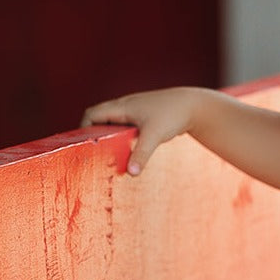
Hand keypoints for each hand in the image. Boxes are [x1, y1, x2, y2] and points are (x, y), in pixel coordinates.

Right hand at [81, 87, 203, 174]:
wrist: (195, 106)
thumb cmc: (173, 116)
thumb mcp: (154, 136)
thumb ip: (141, 155)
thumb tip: (130, 173)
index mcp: (122, 107)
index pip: (92, 114)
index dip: (84, 128)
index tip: (84, 145)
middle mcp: (126, 106)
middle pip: (100, 118)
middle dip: (94, 134)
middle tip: (93, 153)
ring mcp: (135, 111)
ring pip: (113, 123)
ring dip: (109, 136)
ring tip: (108, 155)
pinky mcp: (144, 117)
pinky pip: (126, 127)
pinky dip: (122, 137)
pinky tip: (127, 151)